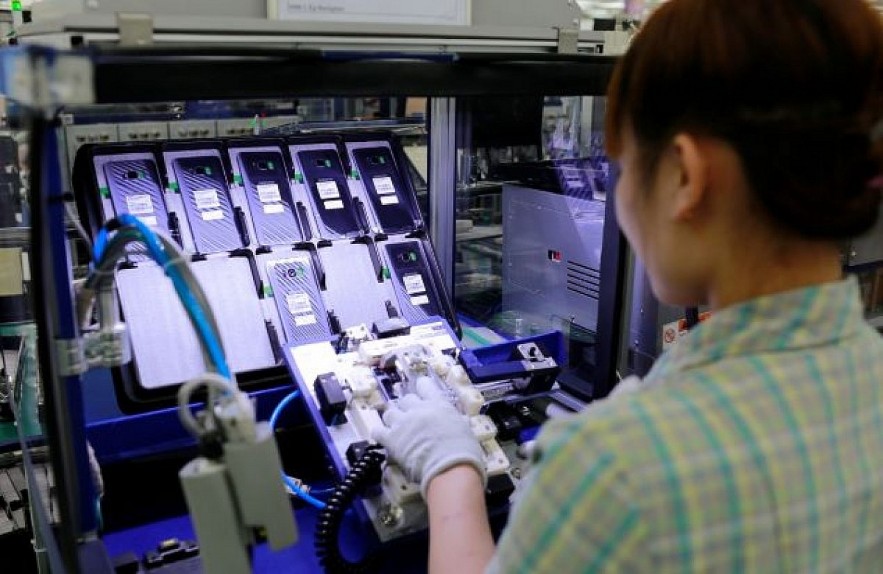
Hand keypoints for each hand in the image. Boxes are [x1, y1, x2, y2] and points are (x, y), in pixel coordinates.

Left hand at [372, 376, 485, 498]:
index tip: (421, 393)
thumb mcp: (463, 428)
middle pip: (405, 399)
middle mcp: (417, 408)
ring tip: (397, 429)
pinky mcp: (390, 438)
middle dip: (407, 407)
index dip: (422, 388)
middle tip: (411, 418)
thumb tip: (451, 421)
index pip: (424, 385)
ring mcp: (402, 422)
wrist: (448, 467)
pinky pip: (377, 431)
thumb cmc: (463, 450)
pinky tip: (384, 439)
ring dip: (393, 419)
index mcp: (437, 404)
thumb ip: (452, 420)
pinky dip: (380, 433)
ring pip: (389, 412)